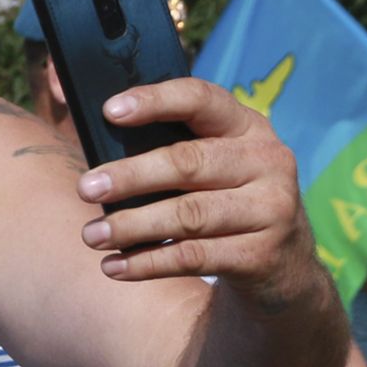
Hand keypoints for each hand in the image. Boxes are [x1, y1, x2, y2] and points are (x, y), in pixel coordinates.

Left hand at [74, 78, 325, 308]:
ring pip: (189, 215)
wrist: (282, 267)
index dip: (155, 101)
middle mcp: (267, 161)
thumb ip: (161, 143)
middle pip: (188, 162)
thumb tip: (87, 122)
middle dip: (130, 176)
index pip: (201, 99)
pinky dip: (147, 262)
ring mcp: (271, 208)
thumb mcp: (208, 165)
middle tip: (85, 189)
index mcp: (247, 126)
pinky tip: (114, 266)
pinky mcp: (263, 254)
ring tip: (91, 235)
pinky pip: (194, 256)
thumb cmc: (221, 199)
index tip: (109, 111)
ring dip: (132, 226)